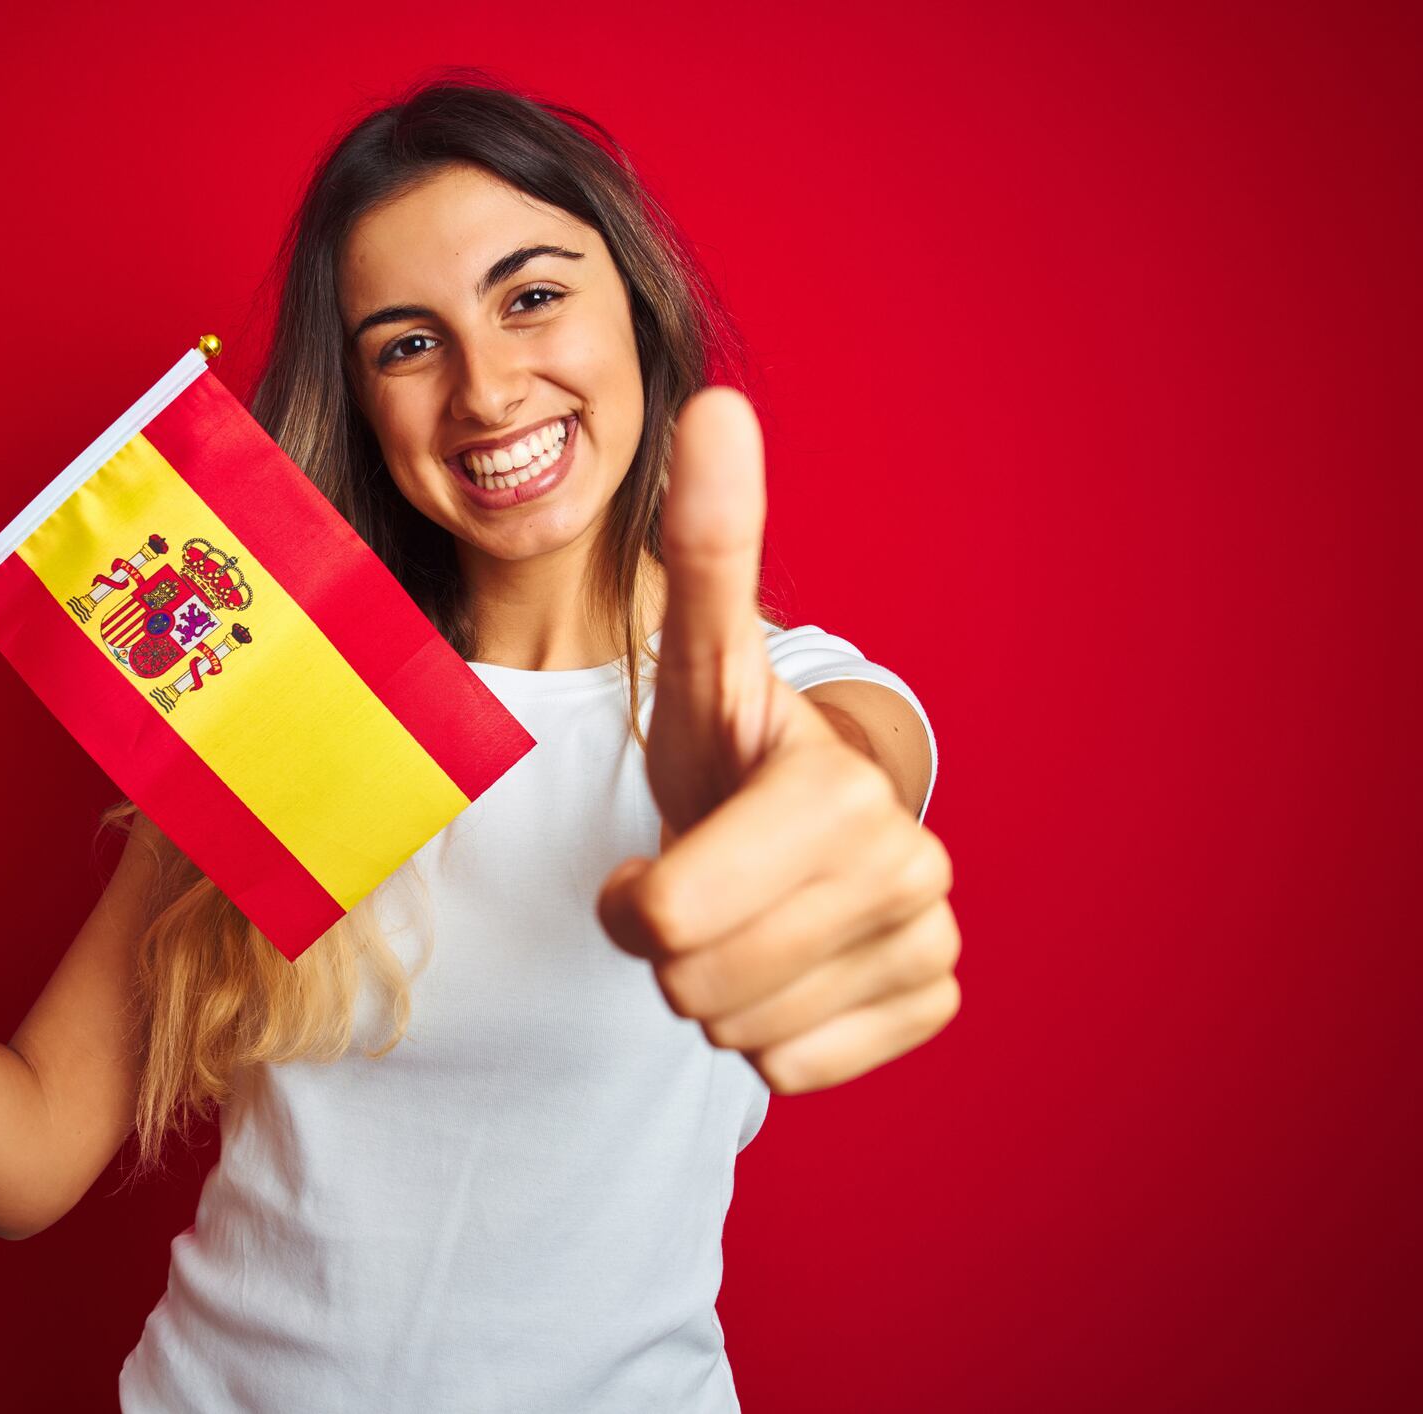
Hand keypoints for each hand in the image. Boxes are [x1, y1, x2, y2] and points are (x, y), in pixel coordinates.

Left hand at [596, 387, 959, 1093]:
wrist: (793, 831)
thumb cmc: (729, 748)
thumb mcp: (698, 663)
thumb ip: (703, 550)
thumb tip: (717, 403)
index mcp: (839, 791)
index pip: (668, 920)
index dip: (634, 902)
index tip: (661, 852)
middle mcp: (909, 868)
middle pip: (693, 983)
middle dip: (671, 946)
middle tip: (701, 883)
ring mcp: (930, 944)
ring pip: (735, 1033)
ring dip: (712, 986)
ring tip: (743, 914)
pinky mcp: (931, 1003)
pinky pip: (787, 1072)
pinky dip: (765, 1031)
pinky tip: (786, 961)